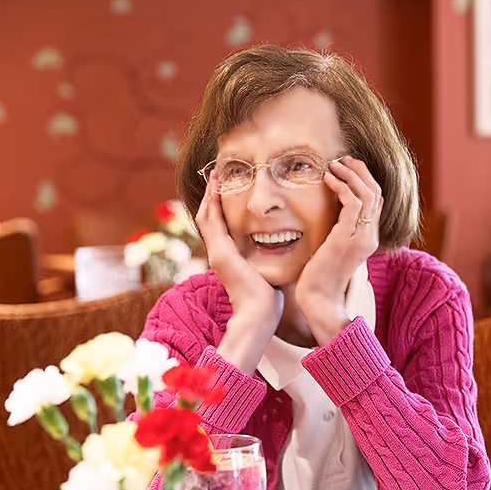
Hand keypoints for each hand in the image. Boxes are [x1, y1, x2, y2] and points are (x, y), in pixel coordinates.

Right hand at [196, 175, 282, 372]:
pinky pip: (211, 221)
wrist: (260, 315)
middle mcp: (219, 254)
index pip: (221, 227)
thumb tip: (283, 253)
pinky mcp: (219, 253)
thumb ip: (268, 262)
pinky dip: (212, 202)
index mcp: (229, 259)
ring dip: (210, 194)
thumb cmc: (269, 300)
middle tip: (215, 175)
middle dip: (211, 196)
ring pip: (206, 216)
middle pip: (209, 219)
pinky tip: (217, 186)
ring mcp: (216, 253)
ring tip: (215, 174)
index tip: (226, 190)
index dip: (220, 208)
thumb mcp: (267, 274)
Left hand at [296, 156, 383, 344]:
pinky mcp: (348, 238)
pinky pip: (353, 203)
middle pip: (376, 194)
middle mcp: (370, 237)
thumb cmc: (318, 278)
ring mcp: (362, 238)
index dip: (363, 180)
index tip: (346, 167)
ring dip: (351, 174)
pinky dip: (342, 186)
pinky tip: (328, 179)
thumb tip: (327, 216)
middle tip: (342, 159)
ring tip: (333, 165)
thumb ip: (335, 232)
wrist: (318, 299)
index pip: (375, 202)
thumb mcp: (331, 249)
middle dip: (360, 171)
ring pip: (368, 194)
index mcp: (368, 239)